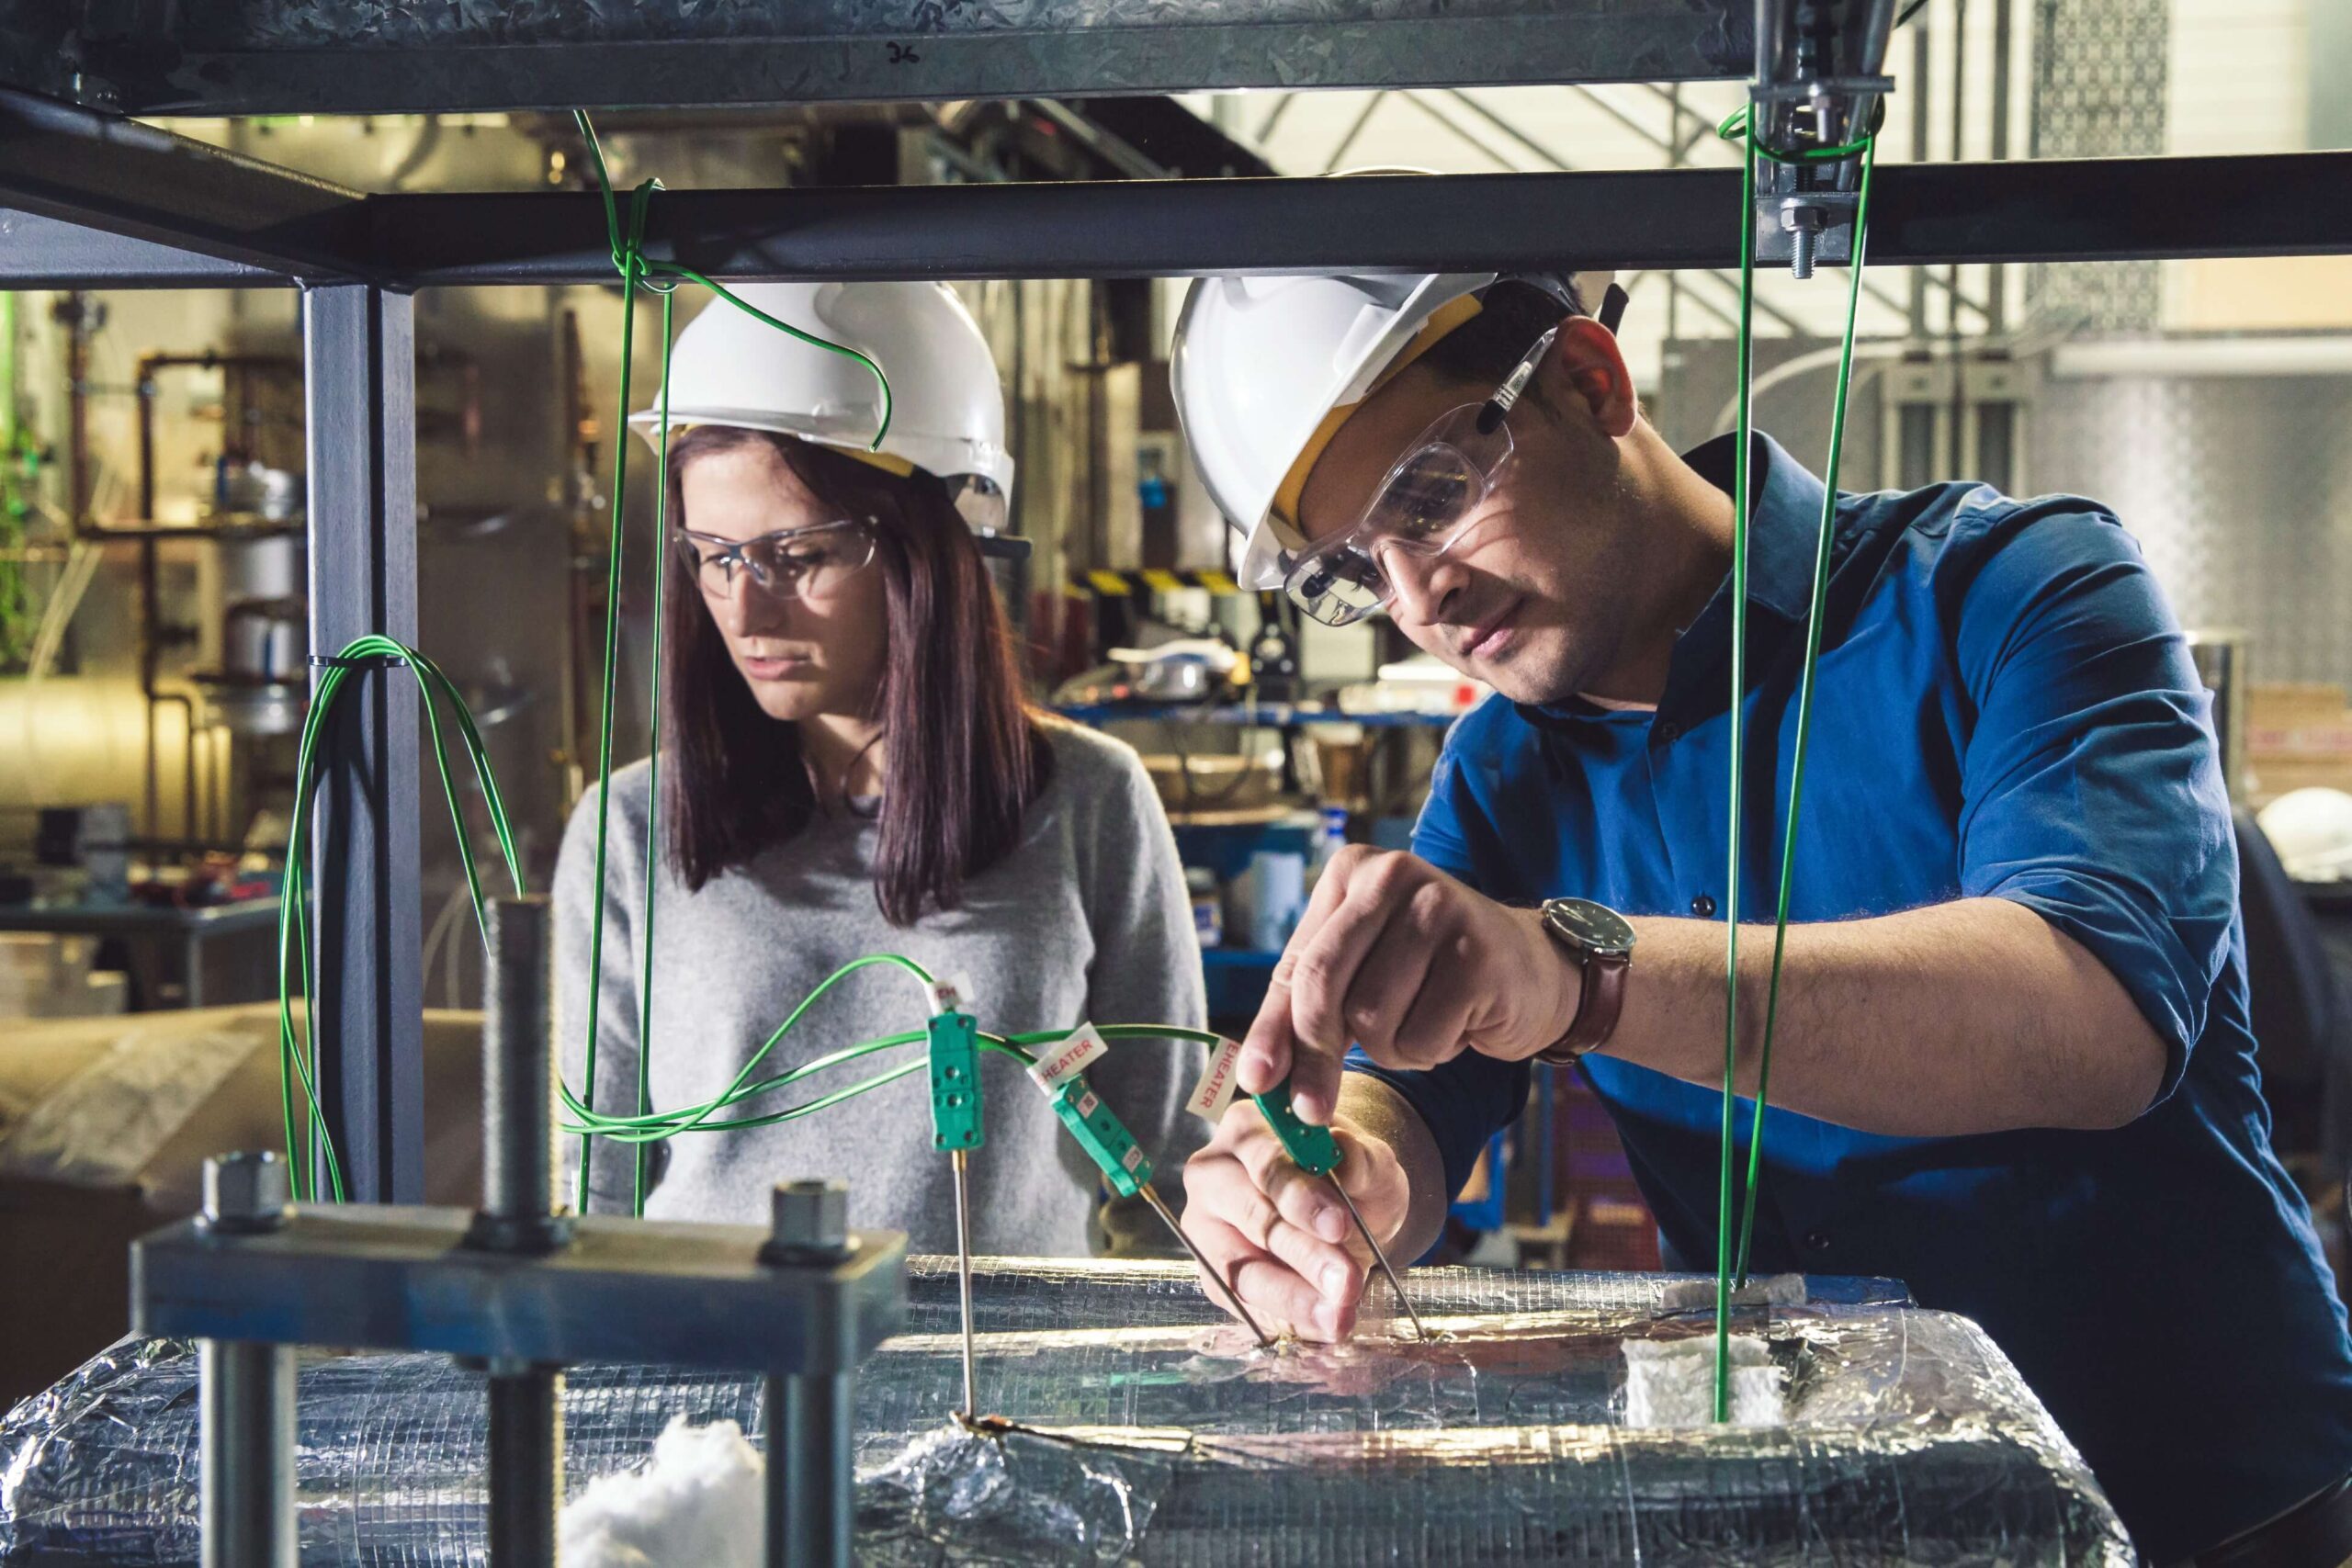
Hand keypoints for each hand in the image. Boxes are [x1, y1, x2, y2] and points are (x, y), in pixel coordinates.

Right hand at [1179, 1101, 1409, 1339]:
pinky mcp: (1212, 1272)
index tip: (1339, 1224)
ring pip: (1241, 1268)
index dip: (1301, 1197)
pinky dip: (1285, 1318)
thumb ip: (1361, 1159)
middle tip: (1347, 1284)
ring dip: (1293, 1298)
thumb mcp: (1371, 1164)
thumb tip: (1345, 1151)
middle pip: (1253, 1217)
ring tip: (1338, 1317)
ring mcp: (1205, 1226)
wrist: (1343, 1213)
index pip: (1267, 1163)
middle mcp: (1214, 1173)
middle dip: (1303, 1255)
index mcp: (1248, 1130)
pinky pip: (1243, 1302)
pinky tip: (1321, 1324)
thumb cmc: (1350, 1180)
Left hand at [1238, 847, 1583, 1122]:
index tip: (1257, 1084)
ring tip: (1423, 1022)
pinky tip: (1457, 1022)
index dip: (1273, 1032)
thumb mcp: (1362, 974)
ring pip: (1371, 1019)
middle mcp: (1393, 876)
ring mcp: (1439, 911)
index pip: (1297, 964)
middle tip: (1313, 1110)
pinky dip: (1431, 1050)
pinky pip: (1421, 1037)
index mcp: (1353, 871)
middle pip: (1323, 987)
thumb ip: (1306, 1013)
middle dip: (1314, 1058)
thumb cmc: (1431, 975)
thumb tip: (1259, 1079)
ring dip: (1391, 1046)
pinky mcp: (1476, 956)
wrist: (1533, 968)